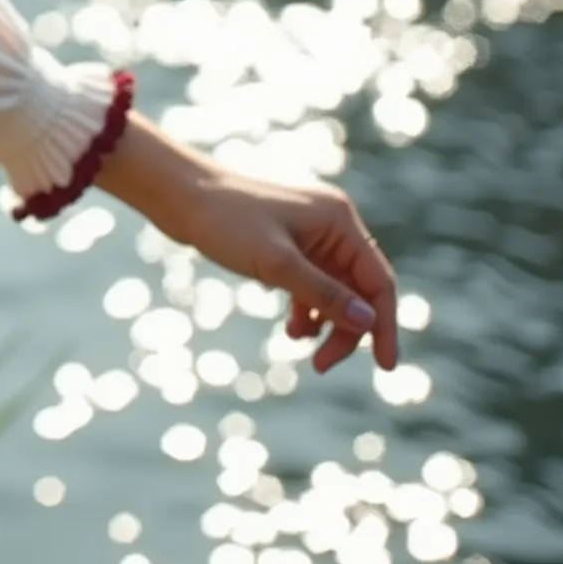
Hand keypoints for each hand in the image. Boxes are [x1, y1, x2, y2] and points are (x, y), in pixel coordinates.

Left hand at [97, 115, 400, 373]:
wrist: (177, 195)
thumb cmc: (224, 222)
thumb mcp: (276, 263)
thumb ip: (323, 294)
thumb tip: (367, 323)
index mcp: (339, 220)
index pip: (379, 282)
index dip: (385, 326)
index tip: (386, 368)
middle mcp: (331, 225)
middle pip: (358, 290)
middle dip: (346, 330)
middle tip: (321, 365)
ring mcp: (309, 234)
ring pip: (335, 291)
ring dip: (326, 322)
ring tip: (298, 343)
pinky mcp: (287, 244)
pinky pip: (311, 284)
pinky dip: (306, 309)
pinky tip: (292, 329)